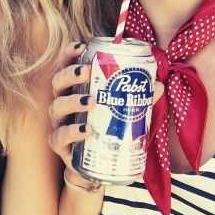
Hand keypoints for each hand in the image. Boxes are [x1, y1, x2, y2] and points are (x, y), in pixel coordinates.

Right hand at [48, 42, 164, 176]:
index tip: (81, 46)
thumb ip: (138, 98)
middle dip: (70, 74)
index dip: (69, 54)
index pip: (66, 66)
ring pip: (56, 107)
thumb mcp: (122, 112)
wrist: (98, 167)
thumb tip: (158, 85)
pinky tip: (87, 130)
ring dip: (72, 101)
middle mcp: (62, 103)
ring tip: (91, 101)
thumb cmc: (107, 131)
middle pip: (57, 83)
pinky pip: (60, 136)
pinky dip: (72, 132)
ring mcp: (58, 124)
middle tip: (87, 72)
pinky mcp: (60, 145)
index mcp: (74, 90)